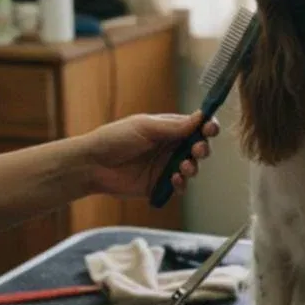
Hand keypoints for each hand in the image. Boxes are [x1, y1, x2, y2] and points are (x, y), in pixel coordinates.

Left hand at [79, 111, 220, 197]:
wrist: (92, 165)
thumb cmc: (114, 139)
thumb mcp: (145, 127)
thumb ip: (173, 126)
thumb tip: (200, 117)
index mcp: (167, 129)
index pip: (195, 126)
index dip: (207, 127)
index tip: (211, 128)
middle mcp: (169, 147)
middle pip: (197, 148)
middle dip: (202, 148)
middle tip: (197, 150)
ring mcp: (165, 166)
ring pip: (191, 168)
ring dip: (192, 167)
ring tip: (184, 167)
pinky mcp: (159, 185)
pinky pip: (179, 187)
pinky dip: (181, 184)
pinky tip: (173, 179)